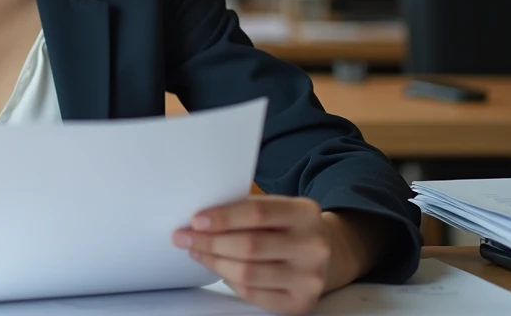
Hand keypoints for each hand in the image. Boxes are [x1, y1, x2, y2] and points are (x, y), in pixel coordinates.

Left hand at [172, 195, 335, 315]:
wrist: (326, 253)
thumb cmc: (288, 227)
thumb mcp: (276, 208)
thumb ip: (244, 210)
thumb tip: (199, 220)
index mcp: (305, 213)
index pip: (257, 213)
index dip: (222, 217)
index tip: (195, 220)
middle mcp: (313, 246)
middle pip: (249, 246)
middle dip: (210, 242)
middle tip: (184, 237)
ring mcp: (309, 277)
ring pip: (248, 273)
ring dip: (214, 262)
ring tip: (196, 251)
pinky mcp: (301, 302)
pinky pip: (252, 294)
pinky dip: (229, 281)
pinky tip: (218, 268)